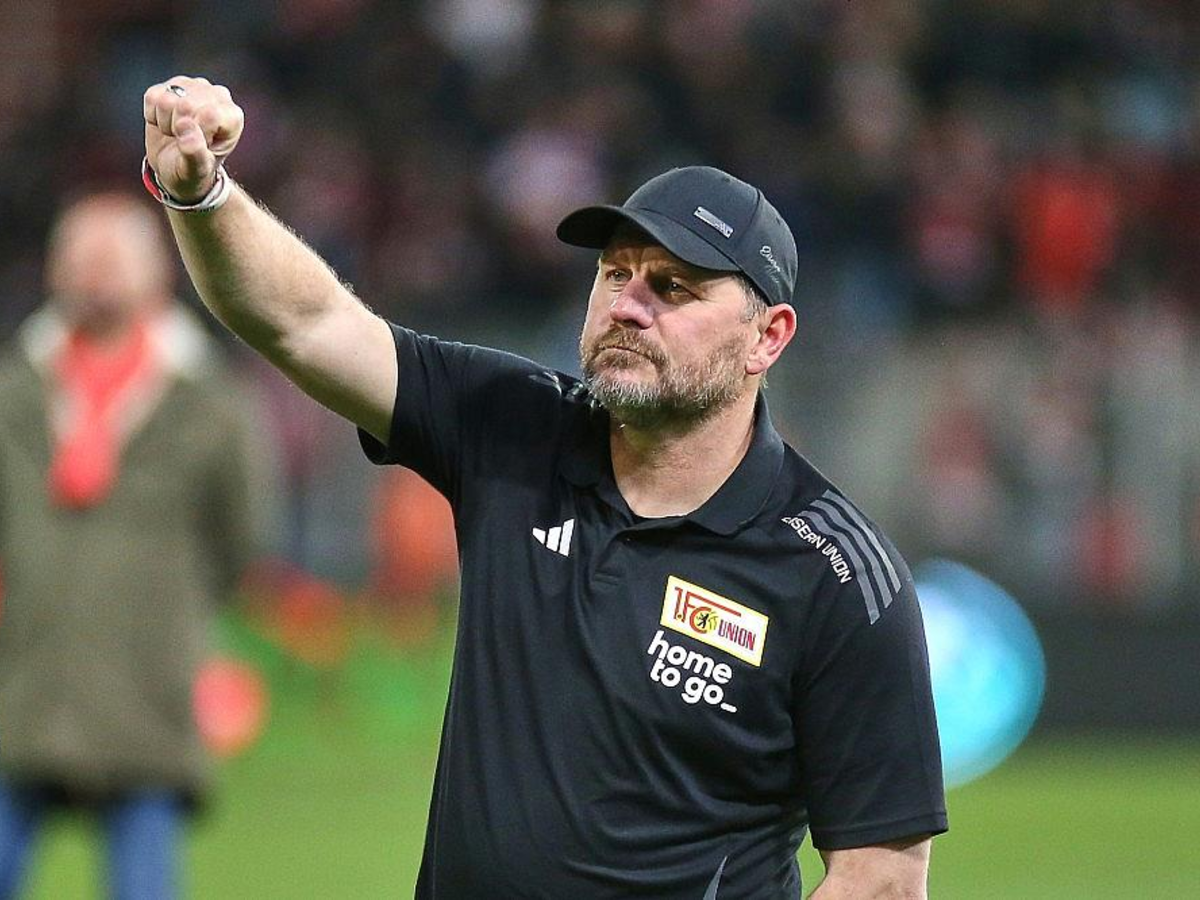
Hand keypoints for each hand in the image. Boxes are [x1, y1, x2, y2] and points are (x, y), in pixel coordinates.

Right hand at [143, 76, 243, 202]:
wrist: (176, 165)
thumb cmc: (193, 170)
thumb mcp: (197, 170)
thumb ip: (195, 152)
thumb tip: (184, 125)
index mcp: (232, 116)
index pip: (209, 115)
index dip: (196, 134)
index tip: (200, 145)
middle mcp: (217, 95)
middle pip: (185, 106)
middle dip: (178, 129)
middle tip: (186, 140)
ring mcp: (194, 86)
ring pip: (166, 100)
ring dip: (165, 123)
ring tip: (177, 132)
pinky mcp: (170, 84)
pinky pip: (152, 97)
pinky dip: (153, 115)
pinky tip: (166, 122)